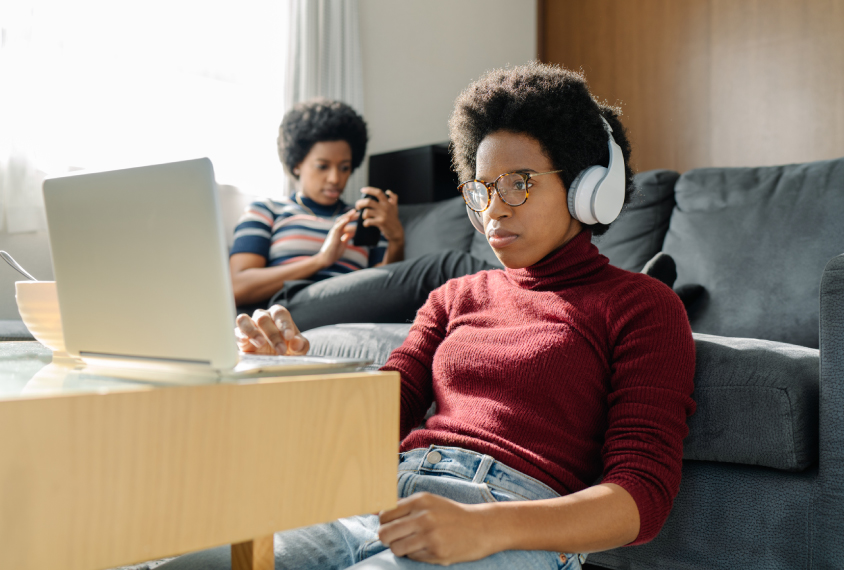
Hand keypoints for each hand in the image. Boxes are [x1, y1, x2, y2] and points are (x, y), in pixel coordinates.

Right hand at [234, 305, 308, 355]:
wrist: (274, 361)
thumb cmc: (287, 349)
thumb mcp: (298, 349)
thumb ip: (300, 345)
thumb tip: (296, 342)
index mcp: (278, 316)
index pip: (280, 313)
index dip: (284, 323)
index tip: (289, 336)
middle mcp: (262, 317)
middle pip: (263, 318)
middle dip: (273, 335)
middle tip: (280, 350)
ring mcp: (249, 325)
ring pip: (244, 319)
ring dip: (252, 331)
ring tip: (260, 343)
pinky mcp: (239, 337)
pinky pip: (236, 331)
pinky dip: (240, 335)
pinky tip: (245, 342)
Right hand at [316, 209, 356, 267]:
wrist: (326, 259)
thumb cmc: (334, 253)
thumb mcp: (343, 244)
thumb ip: (347, 238)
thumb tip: (352, 234)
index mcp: (338, 232)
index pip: (345, 222)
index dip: (351, 218)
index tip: (358, 215)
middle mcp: (336, 231)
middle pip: (343, 220)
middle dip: (351, 215)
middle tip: (359, 212)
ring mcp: (334, 232)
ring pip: (340, 221)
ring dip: (347, 216)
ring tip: (354, 211)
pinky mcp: (332, 236)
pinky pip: (337, 227)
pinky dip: (342, 222)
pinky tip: (347, 218)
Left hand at [355, 187, 404, 243]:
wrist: (397, 231)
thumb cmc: (393, 219)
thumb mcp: (394, 207)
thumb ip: (393, 198)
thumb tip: (388, 191)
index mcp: (387, 202)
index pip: (378, 192)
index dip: (369, 190)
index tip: (362, 190)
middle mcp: (385, 207)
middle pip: (368, 202)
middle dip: (360, 203)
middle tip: (358, 206)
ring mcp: (383, 215)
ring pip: (366, 212)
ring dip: (363, 215)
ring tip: (364, 217)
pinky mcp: (380, 222)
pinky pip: (368, 221)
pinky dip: (365, 223)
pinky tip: (366, 224)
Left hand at [378, 492, 496, 564]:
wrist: (482, 527)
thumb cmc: (452, 514)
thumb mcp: (429, 502)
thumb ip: (404, 507)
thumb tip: (375, 513)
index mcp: (420, 501)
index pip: (384, 514)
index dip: (383, 523)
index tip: (390, 526)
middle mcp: (423, 517)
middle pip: (384, 533)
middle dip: (386, 538)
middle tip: (396, 538)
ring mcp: (430, 536)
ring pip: (396, 548)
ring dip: (400, 548)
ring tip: (413, 544)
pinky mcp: (437, 553)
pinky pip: (412, 557)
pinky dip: (415, 555)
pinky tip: (428, 548)